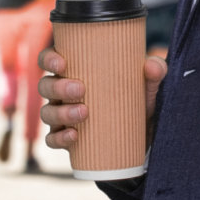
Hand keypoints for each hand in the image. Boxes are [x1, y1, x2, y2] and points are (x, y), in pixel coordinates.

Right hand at [37, 48, 167, 151]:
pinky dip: (59, 138)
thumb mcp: (148, 86)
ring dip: (61, 112)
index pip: (50, 60)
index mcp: (75, 72)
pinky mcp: (68, 140)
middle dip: (58, 87)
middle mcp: (63, 93)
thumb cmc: (137, 100)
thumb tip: (152, 66)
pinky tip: (74, 136)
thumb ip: (154, 72)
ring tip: (83, 113)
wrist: (142, 137)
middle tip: (80, 89)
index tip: (62, 63)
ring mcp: (62, 117)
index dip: (48, 59)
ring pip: (47, 113)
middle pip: (46, 86)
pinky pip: (52, 140)